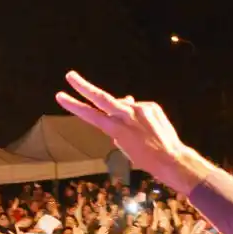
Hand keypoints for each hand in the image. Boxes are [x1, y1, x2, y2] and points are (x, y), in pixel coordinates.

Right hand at [57, 72, 210, 193]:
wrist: (172, 159)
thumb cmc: (146, 159)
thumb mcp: (126, 147)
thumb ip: (118, 125)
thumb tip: (123, 102)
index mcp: (117, 130)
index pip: (91, 115)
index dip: (75, 105)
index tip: (60, 96)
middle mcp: (128, 116)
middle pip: (102, 97)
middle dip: (84, 86)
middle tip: (70, 75)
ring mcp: (141, 109)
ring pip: (123, 105)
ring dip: (122, 113)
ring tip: (134, 132)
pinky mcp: (152, 106)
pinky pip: (139, 108)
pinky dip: (138, 116)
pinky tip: (146, 129)